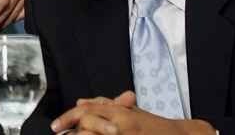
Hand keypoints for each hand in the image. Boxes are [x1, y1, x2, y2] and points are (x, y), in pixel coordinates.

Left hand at [51, 91, 215, 134]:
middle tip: (59, 134)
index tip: (56, 127)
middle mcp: (119, 119)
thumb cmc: (152, 126)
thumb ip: (105, 105)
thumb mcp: (128, 112)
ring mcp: (125, 130)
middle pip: (87, 118)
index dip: (68, 117)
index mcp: (117, 110)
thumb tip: (80, 102)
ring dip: (82, 134)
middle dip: (71, 128)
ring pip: (93, 130)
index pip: (86, 109)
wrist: (178, 134)